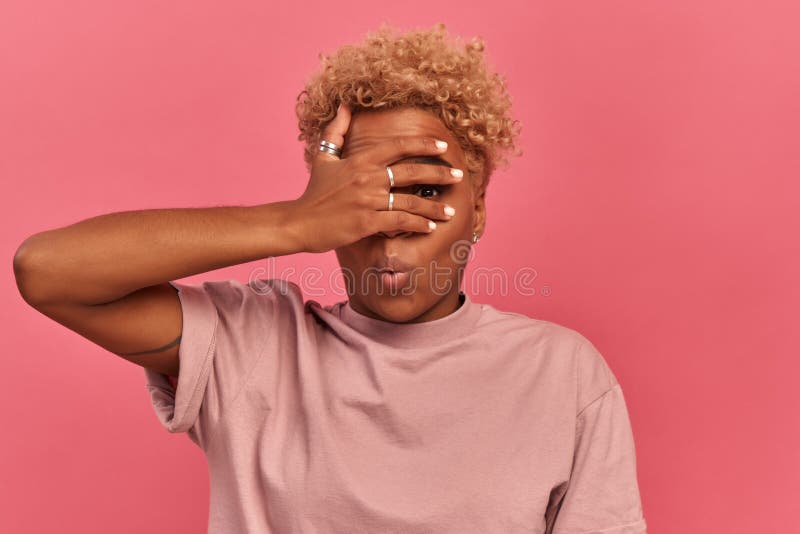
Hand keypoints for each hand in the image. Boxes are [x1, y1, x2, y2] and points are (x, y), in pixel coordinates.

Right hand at [291, 103, 462, 253]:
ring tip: (450, 210)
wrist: (299, 222)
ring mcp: (368, 201)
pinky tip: (430, 227)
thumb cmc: (314, 192)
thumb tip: (344, 105)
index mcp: (361, 160)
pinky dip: (418, 224)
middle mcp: (367, 178)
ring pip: (410, 202)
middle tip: (458, 176)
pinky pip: (400, 222)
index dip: (424, 146)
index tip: (444, 147)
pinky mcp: (366, 223)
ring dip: (434, 207)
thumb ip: (336, 130)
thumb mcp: (324, 156)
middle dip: (439, 174)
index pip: (399, 146)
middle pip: (412, 172)